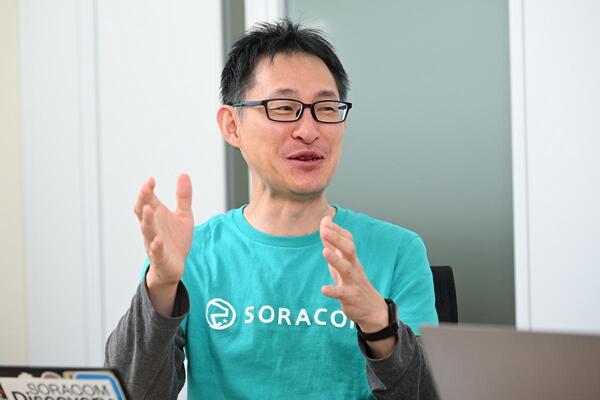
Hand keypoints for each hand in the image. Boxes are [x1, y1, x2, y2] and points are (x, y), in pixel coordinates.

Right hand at [134, 174, 193, 287]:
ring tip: (148, 209)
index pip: (147, 200)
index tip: (151, 179)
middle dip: (143, 199)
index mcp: (156, 216)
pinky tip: (158, 240)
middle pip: (142, 212)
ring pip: (147, 230)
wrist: (175, 267)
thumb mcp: (183, 215)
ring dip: (147, 220)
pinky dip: (156, 246)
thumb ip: (183, 196)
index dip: (147, 190)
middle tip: (146, 187)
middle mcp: (152, 228)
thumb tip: (184, 173)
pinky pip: (156, 252)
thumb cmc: (176, 240)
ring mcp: (154, 242)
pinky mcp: (160, 257)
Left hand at [319, 216, 388, 332]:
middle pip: (349, 250)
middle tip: (324, 230)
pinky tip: (323, 289)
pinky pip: (341, 293)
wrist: (371, 308)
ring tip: (324, 251)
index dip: (337, 230)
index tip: (326, 221)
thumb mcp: (343, 262)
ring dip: (335, 259)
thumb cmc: (353, 281)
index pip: (348, 240)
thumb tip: (324, 223)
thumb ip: (332, 244)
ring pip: (346, 268)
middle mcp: (354, 267)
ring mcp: (353, 281)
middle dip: (337, 239)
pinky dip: (332, 290)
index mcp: (351, 258)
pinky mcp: (350, 297)